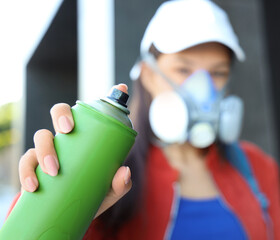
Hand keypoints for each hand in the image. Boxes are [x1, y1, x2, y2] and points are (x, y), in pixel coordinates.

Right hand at [18, 84, 131, 218]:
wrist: (72, 215)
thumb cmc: (93, 195)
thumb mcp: (110, 191)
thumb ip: (120, 184)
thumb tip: (124, 172)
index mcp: (88, 137)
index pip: (96, 113)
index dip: (109, 95)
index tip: (120, 88)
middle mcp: (68, 138)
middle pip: (60, 113)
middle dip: (61, 114)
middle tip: (68, 130)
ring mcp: (50, 150)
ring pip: (41, 135)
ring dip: (44, 149)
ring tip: (53, 170)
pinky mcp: (35, 167)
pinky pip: (26, 162)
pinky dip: (27, 172)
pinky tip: (34, 185)